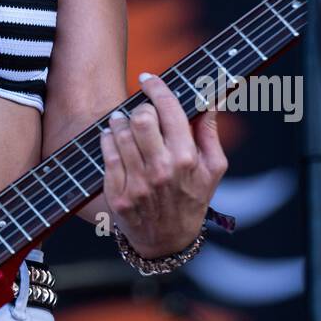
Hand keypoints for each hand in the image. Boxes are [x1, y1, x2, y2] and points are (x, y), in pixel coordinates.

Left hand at [99, 72, 227, 259]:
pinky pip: (106, 152)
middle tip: (141, 111)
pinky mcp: (118, 194)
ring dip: (120, 121)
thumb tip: (211, 98)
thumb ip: (210, 132)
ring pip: (120, 132)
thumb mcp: (213, 169)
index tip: (148, 78)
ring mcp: (137, 183)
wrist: (168, 242)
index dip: (156, 87)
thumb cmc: (193, 199)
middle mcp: (161, 170)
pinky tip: (114, 139)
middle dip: (140, 107)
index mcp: (186, 159)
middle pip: (141, 116)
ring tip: (124, 123)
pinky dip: (108, 139)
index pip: (168, 109)